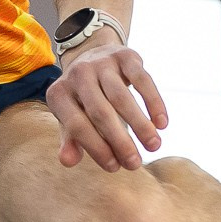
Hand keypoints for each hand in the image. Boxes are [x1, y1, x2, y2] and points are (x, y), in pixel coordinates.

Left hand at [47, 39, 167, 170]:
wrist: (93, 53)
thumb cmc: (82, 98)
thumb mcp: (71, 117)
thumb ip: (70, 140)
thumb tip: (68, 161)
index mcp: (59, 94)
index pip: (76, 125)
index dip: (96, 148)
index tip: (115, 167)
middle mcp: (77, 75)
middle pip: (100, 112)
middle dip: (119, 141)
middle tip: (135, 164)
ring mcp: (101, 63)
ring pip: (121, 97)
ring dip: (140, 124)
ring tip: (154, 146)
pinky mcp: (125, 56)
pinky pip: (142, 80)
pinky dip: (153, 102)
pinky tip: (162, 123)